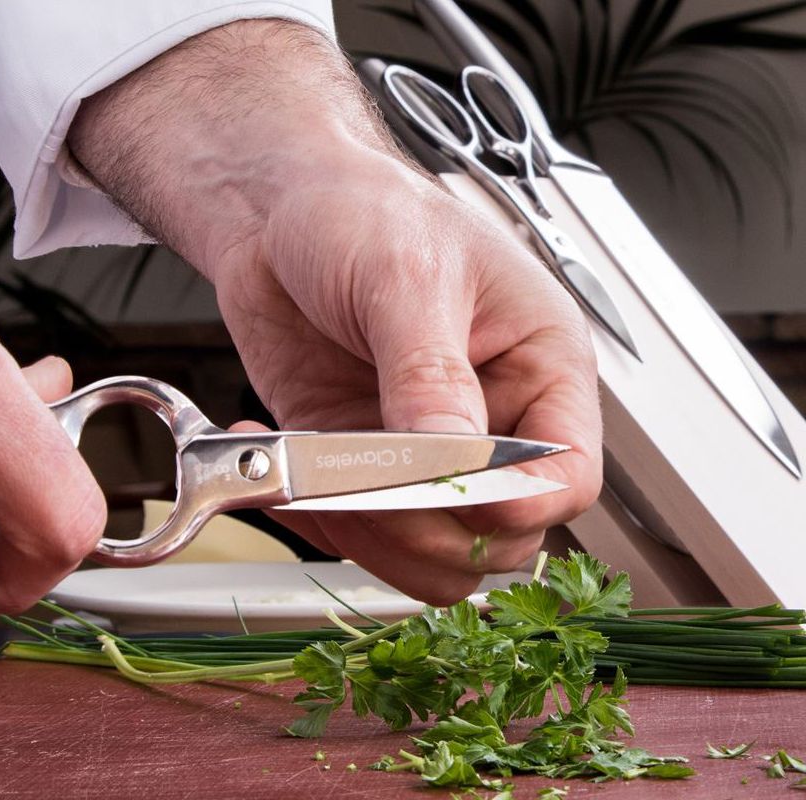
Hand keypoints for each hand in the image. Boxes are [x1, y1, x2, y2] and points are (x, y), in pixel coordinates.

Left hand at [69, 19, 600, 601]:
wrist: (277, 210)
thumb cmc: (365, 211)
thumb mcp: (405, 275)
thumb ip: (429, 374)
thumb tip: (450, 457)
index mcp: (538, 364)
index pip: (568, 473)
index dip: (522, 502)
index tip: (462, 496)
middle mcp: (489, 419)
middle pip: (497, 534)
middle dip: (432, 527)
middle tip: (367, 484)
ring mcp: (419, 450)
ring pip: (428, 552)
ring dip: (370, 539)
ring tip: (315, 483)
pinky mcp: (356, 462)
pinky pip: (356, 533)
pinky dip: (317, 526)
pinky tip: (281, 479)